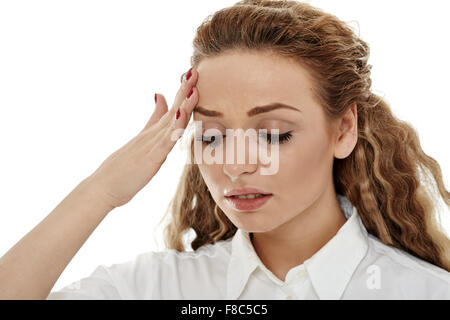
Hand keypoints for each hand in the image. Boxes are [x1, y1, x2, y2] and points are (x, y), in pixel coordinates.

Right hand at [86, 68, 198, 208]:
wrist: (103, 187)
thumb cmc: (123, 168)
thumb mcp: (142, 139)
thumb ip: (153, 119)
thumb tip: (160, 95)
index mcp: (153, 133)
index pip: (171, 109)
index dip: (182, 93)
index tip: (192, 74)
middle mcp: (152, 135)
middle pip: (172, 110)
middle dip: (184, 91)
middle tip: (194, 71)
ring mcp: (150, 145)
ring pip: (170, 123)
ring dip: (183, 105)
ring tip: (192, 87)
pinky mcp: (150, 158)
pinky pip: (165, 143)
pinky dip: (173, 130)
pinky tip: (180, 118)